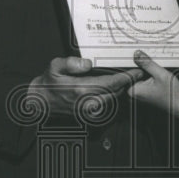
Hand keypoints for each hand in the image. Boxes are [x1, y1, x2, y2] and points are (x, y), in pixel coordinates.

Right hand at [28, 56, 144, 116]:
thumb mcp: (54, 66)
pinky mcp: (88, 114)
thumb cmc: (48, 82)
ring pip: (112, 99)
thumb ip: (71, 63)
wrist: (40, 101)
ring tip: (129, 79)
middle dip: (127, 83)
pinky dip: (113, 95)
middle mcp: (88, 102)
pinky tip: (115, 87)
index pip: (110, 84)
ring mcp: (89, 110)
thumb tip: (87, 63)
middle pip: (115, 92)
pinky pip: (106, 104)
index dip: (126, 78)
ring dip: (121, 89)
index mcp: (81, 89)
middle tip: (137, 73)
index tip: (136, 72)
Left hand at [129, 50, 178, 115]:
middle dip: (144, 69)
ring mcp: (138, 95)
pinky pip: (143, 82)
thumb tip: (137, 54)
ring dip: (148, 73)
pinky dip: (150, 78)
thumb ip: (147, 63)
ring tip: (158, 80)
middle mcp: (133, 94)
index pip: (129, 70)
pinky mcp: (143, 94)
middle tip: (156, 75)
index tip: (148, 66)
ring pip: (140, 77)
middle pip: (134, 73)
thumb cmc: (171, 94)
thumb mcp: (160, 74)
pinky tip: (158, 82)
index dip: (139, 65)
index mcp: (133, 90)